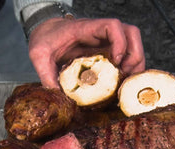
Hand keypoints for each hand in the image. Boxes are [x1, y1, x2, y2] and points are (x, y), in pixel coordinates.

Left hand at [28, 17, 145, 88]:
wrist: (45, 32)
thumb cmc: (44, 39)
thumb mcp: (38, 55)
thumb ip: (46, 74)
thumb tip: (57, 96)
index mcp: (86, 29)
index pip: (111, 26)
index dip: (120, 42)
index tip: (116, 60)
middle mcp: (100, 33)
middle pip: (131, 34)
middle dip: (135, 55)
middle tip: (126, 75)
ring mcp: (105, 41)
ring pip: (133, 44)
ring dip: (135, 63)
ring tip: (126, 81)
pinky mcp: (106, 51)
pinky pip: (126, 55)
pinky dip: (129, 68)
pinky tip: (121, 83)